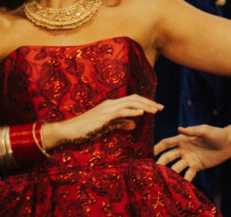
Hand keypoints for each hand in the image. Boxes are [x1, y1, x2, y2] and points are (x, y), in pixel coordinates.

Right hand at [45, 94, 163, 148]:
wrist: (68, 131)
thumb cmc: (85, 130)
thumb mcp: (106, 127)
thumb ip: (120, 124)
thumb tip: (134, 125)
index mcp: (112, 106)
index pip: (132, 100)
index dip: (146, 103)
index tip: (157, 108)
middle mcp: (111, 104)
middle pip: (134, 98)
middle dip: (149, 102)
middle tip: (161, 107)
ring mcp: (107, 109)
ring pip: (130, 103)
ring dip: (145, 105)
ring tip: (156, 110)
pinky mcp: (104, 116)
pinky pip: (121, 111)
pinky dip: (133, 111)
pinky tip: (142, 113)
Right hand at [154, 124, 230, 181]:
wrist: (228, 143)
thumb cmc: (216, 133)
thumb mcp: (204, 130)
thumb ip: (192, 131)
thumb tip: (179, 129)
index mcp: (183, 139)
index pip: (166, 144)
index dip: (157, 148)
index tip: (148, 153)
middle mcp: (183, 150)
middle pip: (168, 157)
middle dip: (160, 163)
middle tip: (153, 170)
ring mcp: (189, 159)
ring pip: (176, 167)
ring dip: (170, 173)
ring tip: (164, 179)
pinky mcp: (196, 167)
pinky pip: (188, 174)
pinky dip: (184, 180)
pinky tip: (179, 185)